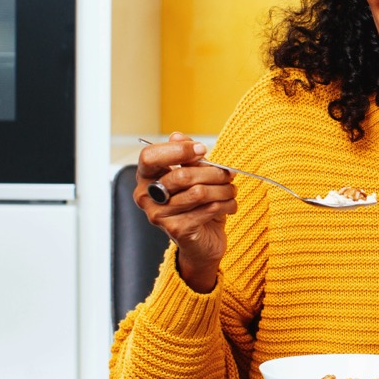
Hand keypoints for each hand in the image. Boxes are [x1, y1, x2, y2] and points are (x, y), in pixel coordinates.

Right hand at [135, 132, 236, 292]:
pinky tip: (231, 205)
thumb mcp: (193, 177)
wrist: (202, 243)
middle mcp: (147, 196)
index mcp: (146, 178)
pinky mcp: (177, 229)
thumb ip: (186, 157)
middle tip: (229, 173)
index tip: (203, 150)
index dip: (178, 150)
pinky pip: (208, 209)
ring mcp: (159, 215)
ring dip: (223, 189)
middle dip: (213, 172)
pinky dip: (226, 204)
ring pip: (199, 192)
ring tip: (232, 190)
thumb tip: (177, 135)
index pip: (150, 157)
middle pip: (181, 175)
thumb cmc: (196, 205)